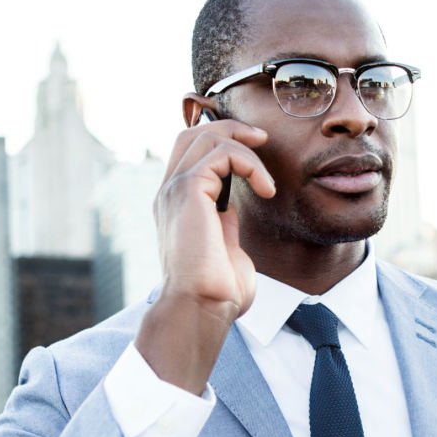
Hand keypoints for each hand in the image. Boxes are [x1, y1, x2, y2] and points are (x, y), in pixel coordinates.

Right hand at [153, 118, 275, 318]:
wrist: (201, 308)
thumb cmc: (215, 293)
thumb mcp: (223, 249)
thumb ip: (225, 225)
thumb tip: (232, 211)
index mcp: (176, 205)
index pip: (189, 153)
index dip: (221, 141)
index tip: (255, 149)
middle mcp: (170, 193)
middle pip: (192, 134)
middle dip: (230, 128)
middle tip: (263, 138)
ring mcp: (175, 191)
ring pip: (206, 137)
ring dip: (244, 148)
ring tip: (267, 181)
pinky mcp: (189, 191)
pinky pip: (222, 154)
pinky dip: (249, 164)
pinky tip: (265, 190)